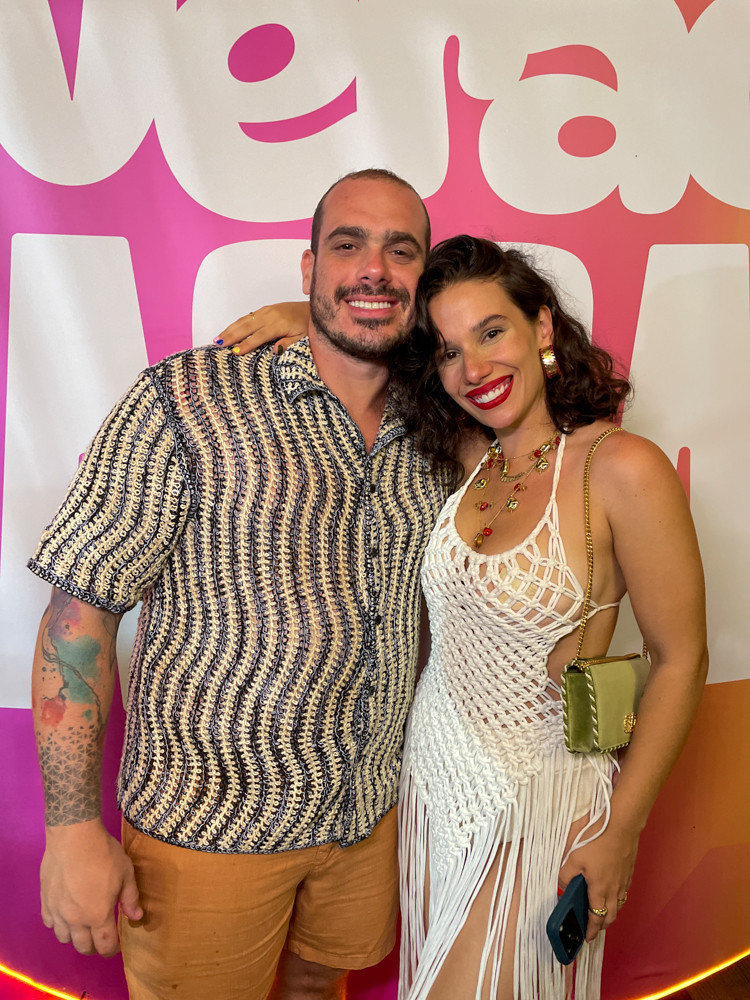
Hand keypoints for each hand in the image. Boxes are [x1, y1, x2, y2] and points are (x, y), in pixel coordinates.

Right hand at [40, 819, 142, 955]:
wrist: (74, 837)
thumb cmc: (103, 854)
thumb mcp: (126, 873)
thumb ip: (130, 898)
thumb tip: (136, 917)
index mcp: (98, 915)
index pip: (105, 945)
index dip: (112, 950)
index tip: (116, 946)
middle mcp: (76, 920)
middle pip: (83, 947)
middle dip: (94, 946)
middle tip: (101, 937)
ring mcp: (57, 912)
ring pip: (64, 938)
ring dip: (75, 937)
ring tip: (83, 925)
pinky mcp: (45, 901)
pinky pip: (50, 923)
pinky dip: (58, 924)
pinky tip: (66, 913)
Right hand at [214, 302, 309, 355]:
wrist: (312, 308)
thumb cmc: (307, 326)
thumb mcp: (303, 337)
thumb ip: (289, 343)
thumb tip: (275, 350)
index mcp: (279, 324)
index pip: (260, 336)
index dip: (247, 344)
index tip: (235, 352)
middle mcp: (270, 315)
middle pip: (247, 326)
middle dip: (231, 336)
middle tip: (218, 345)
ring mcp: (266, 311)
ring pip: (244, 320)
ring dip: (230, 329)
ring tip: (217, 338)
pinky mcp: (265, 309)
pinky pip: (247, 316)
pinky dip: (236, 323)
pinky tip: (228, 330)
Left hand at [558, 825, 638, 942]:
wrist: (622, 826)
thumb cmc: (597, 840)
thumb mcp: (573, 856)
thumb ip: (565, 875)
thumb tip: (562, 886)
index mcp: (600, 889)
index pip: (596, 917)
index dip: (592, 930)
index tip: (588, 937)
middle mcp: (614, 889)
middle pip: (610, 916)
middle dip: (602, 925)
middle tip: (594, 927)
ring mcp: (624, 881)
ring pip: (618, 905)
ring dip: (610, 912)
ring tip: (601, 911)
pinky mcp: (629, 872)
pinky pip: (623, 893)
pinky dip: (616, 899)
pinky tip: (610, 891)